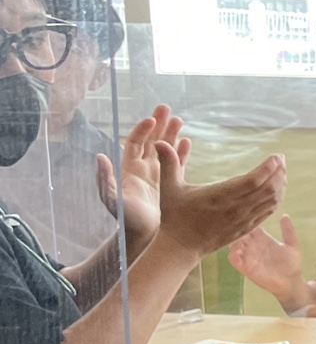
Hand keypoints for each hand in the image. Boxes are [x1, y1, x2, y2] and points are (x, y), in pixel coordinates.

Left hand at [101, 107, 185, 251]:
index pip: (136, 143)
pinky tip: (187, 142)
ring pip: (164, 149)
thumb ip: (105, 180)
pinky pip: (177, 164)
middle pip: (151, 141)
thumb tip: (100, 157)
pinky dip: (181, 152)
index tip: (151, 119)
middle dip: (157, 124)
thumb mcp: (112, 200)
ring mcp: (157, 175)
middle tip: (166, 108)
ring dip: (170, 134)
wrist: (144, 235)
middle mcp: (143, 169)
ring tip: (179, 119)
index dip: (142, 130)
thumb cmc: (127, 220)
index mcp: (129, 169)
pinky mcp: (169, 184)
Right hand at [158, 147, 285, 258]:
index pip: (252, 180)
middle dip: (278, 173)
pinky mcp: (246, 228)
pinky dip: (276, 200)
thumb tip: (159, 141)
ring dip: (280, 185)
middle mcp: (235, 208)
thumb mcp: (169, 188)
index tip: (276, 156)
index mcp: (220, 196)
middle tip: (281, 160)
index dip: (268, 168)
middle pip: (267, 189)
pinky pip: (267, 212)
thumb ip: (168, 163)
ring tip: (281, 171)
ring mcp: (243, 220)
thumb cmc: (175, 215)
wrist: (182, 246)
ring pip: (271, 201)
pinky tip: (277, 190)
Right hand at [227, 214, 304, 301]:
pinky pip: (234, 259)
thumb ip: (288, 231)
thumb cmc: (292, 264)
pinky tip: (237, 250)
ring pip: (233, 244)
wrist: (292, 282)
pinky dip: (232, 254)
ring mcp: (248, 256)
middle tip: (236, 222)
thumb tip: (285, 215)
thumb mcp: (292, 245)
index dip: (247, 218)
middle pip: (239, 232)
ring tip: (238, 236)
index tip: (244, 211)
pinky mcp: (246, 268)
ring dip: (233, 239)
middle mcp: (253, 245)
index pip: (250, 225)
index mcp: (262, 238)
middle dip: (237, 227)